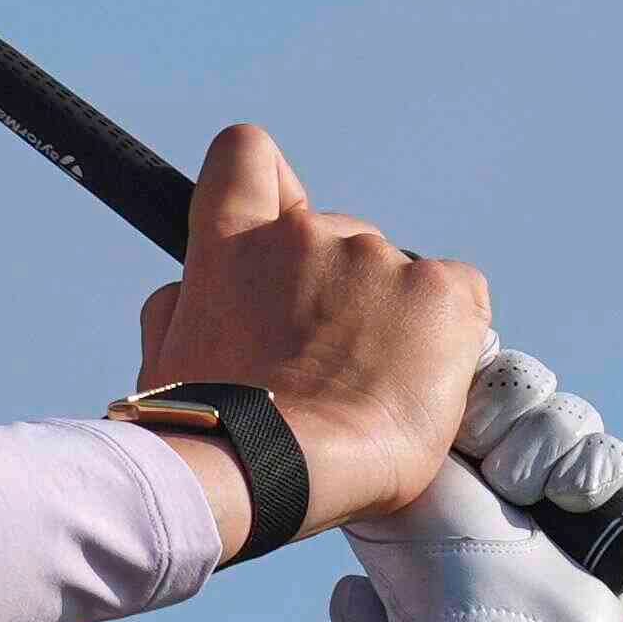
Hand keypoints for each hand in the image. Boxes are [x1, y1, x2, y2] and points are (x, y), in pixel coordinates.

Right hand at [132, 125, 485, 536]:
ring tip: (377, 392)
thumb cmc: (214, 426)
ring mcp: (373, 256)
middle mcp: (301, 234)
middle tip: (336, 364)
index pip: (245, 156)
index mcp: (230, 244)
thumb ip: (180, 305)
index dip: (271, 183)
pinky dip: (448, 336)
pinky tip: (422, 384)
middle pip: (335, 237)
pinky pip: (458, 299)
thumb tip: (187, 290)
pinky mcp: (440, 289)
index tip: (283, 217)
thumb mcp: (164, 358)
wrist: (281, 465)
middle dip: (341, 290)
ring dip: (393, 320)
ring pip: (396, 277)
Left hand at [330, 354, 622, 621]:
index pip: (476, 365)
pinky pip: (617, 458)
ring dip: (545, 449)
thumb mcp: (380, 490)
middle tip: (493, 475)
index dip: (471, 383)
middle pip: (527, 378)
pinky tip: (571, 506)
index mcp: (447, 451)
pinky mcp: (613, 514)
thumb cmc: (429, 572)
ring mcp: (560, 486)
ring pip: (571, 412)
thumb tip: (357, 431)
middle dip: (508, 417)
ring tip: (526, 500)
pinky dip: (594, 473)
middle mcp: (503, 461)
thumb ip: (374, 451)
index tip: (458, 430)